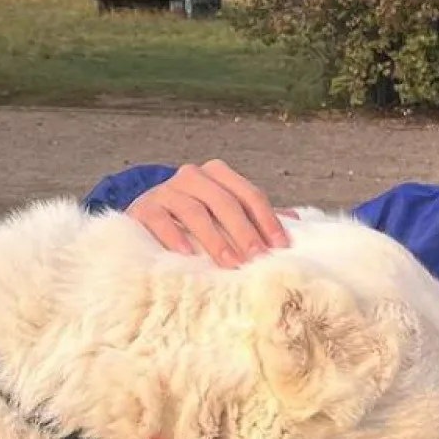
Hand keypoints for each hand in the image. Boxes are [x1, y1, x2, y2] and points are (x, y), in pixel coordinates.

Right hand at [128, 159, 294, 267]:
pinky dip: (176, 238)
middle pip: (225, 202)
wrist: (142, 222)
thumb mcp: (222, 216)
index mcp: (218, 175)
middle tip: (257, 259)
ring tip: (230, 264)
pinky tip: (188, 256)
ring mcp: (166, 190)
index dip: (267, 221)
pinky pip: (161, 220)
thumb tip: (297, 221)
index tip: (280, 248)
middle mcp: (192, 176)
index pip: (249, 195)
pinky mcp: (143, 207)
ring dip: (215, 240)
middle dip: (244, 232)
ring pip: (195, 212)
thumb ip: (254, 217)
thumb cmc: (190, 223)